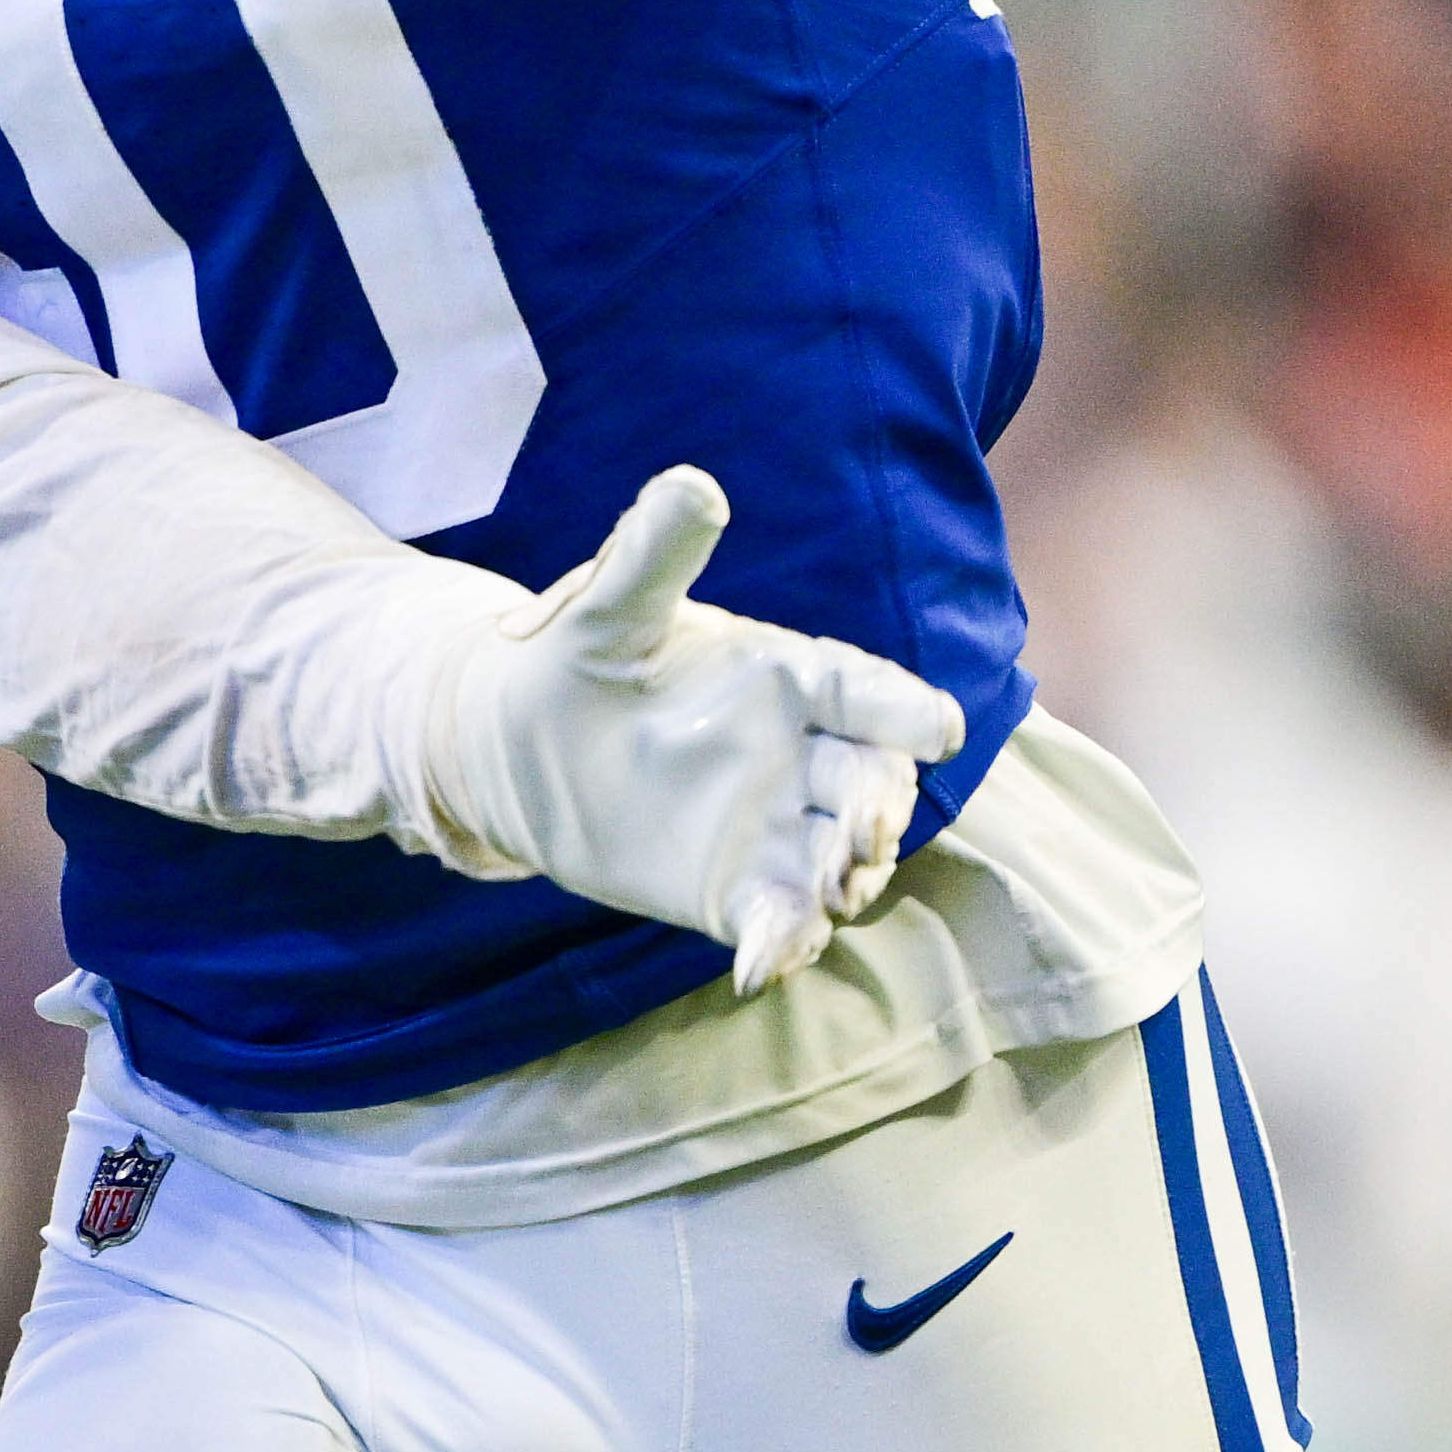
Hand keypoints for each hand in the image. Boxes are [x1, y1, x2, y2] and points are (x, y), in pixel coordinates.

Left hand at [398, 468, 965, 989]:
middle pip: (869, 779)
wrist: (512, 745)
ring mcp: (776, 826)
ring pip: (839, 856)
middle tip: (862, 829)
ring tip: (830, 892)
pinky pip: (779, 921)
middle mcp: (800, 753)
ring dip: (846, 876)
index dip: (903, 710)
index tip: (939, 729)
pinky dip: (783, 945)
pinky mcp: (737, 892)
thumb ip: (652, 555)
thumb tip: (691, 483)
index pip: (864, 690)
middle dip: (877, 804)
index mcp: (788, 675)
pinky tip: (763, 968)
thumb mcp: (607, 607)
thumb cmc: (573, 658)